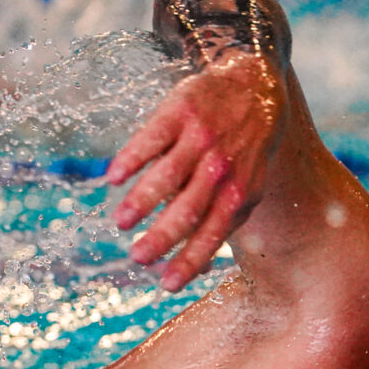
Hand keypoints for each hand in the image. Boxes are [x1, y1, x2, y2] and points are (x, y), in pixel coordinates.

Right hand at [106, 55, 287, 290]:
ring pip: (167, 175)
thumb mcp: (249, 185)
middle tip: (138, 257)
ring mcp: (202, 138)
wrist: (255, 82)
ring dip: (142, 201)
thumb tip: (201, 267)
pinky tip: (113, 178)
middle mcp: (221, 167)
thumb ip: (226, 220)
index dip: (191, 260)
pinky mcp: (181, 110)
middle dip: (162, 237)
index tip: (167, 285)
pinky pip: (151, 138)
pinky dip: (132, 158)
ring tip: (121, 223)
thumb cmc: (247, 147)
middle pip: (188, 209)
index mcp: (239, 191)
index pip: (214, 233)